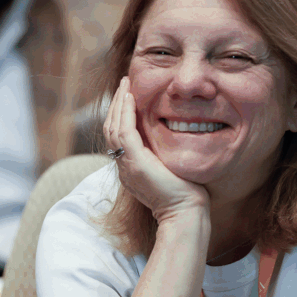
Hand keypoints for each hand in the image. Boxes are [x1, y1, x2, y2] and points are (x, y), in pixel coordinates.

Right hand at [104, 77, 209, 222]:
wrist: (184, 212)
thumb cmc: (185, 194)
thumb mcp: (170, 169)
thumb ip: (164, 154)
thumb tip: (177, 136)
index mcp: (129, 167)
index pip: (117, 135)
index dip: (121, 114)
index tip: (129, 96)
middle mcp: (122, 165)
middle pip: (111, 128)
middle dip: (117, 104)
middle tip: (124, 84)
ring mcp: (126, 163)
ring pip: (113, 126)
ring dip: (119, 103)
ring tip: (125, 84)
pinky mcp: (134, 161)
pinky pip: (123, 131)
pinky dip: (125, 112)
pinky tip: (131, 97)